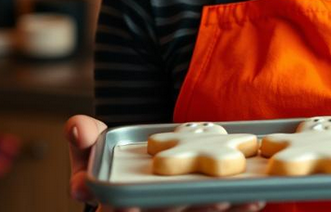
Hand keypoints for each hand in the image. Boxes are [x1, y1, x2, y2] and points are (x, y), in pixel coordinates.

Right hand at [65, 114, 265, 211]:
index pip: (122, 211)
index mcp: (116, 207)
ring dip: (220, 210)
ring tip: (240, 197)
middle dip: (192, 209)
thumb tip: (75, 127)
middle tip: (215, 198)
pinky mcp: (202, 211)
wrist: (149, 157)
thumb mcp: (96, 144)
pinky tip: (255, 199)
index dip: (132, 208)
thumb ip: (83, 136)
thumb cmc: (116, 156)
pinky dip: (239, 208)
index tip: (137, 204)